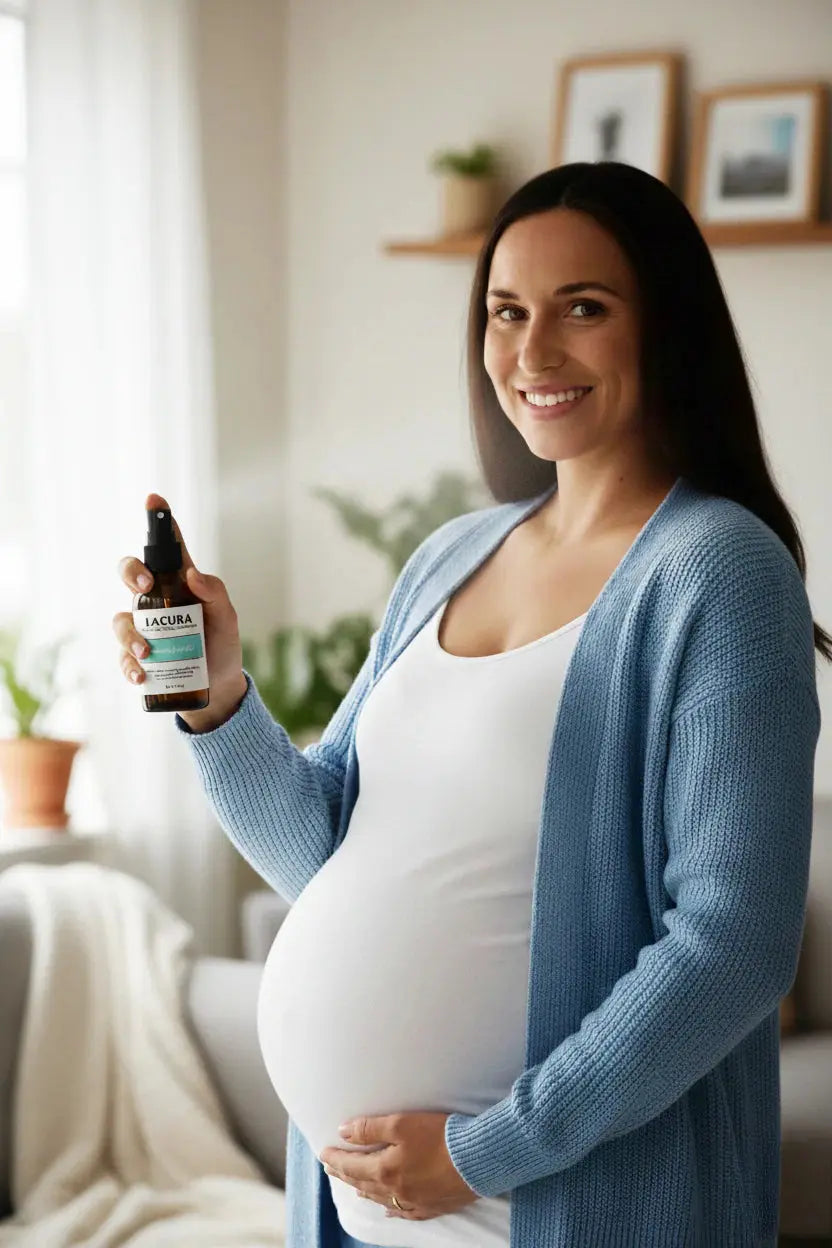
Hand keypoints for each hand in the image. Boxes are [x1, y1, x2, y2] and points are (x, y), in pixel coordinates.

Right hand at [113, 492, 245, 723]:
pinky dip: (129, 665)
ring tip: (148, 651)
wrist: (217, 687)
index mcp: (179, 584)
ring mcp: (144, 628)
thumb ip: (215, 593)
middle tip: (146, 585)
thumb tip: (192, 575)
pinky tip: (142, 675)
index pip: (167, 549)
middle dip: (131, 572)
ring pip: (122, 619)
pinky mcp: (137, 656)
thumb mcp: (227, 618)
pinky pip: (123, 656)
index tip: (155, 500)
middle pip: (130, 573)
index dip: (159, 522)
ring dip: (131, 633)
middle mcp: (156, 600)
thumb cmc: (221, 644)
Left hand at [319, 1112, 478, 1221]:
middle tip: (331, 1168)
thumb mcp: (401, 1124)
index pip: (352, 1165)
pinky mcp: (431, 1206)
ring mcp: (413, 1202)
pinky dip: (390, 1209)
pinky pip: (403, 1213)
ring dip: (363, 1190)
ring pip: (381, 1199)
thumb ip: (370, 1129)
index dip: (336, 1159)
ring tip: (353, 1186)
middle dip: (345, 1174)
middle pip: (363, 1183)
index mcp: (385, 1170)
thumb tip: (343, 1132)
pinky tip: (387, 1210)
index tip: (322, 1153)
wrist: (477, 1159)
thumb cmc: (439, 1137)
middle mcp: (395, 1191)